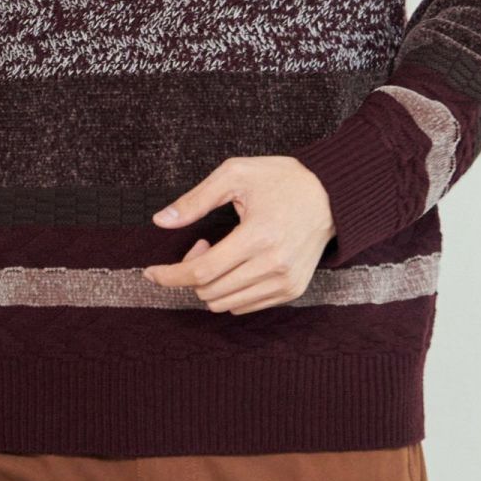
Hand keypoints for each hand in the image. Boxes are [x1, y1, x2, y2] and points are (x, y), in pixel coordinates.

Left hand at [142, 156, 336, 313]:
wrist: (329, 194)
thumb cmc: (279, 179)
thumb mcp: (234, 174)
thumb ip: (195, 200)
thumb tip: (160, 221)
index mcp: (258, 235)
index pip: (201, 271)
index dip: (170, 275)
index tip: (150, 272)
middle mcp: (273, 265)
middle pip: (210, 291)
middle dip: (190, 272)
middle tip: (201, 242)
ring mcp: (285, 282)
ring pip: (225, 304)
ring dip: (210, 284)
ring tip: (221, 252)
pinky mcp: (292, 291)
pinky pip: (245, 306)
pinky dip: (229, 292)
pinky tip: (236, 264)